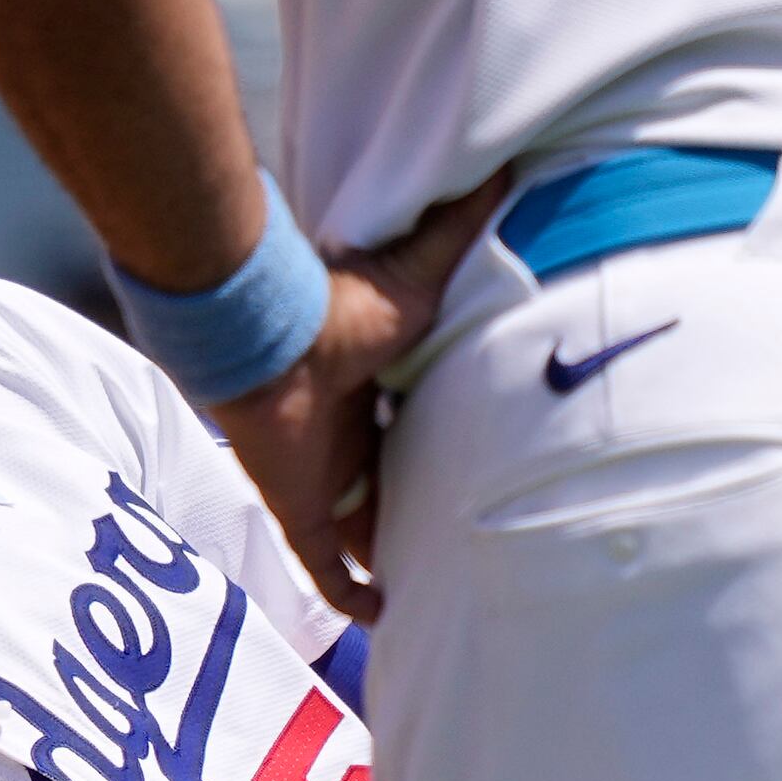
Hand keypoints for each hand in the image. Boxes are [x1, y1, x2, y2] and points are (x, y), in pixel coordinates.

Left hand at [211, 175, 509, 619]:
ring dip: (395, 553)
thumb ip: (461, 228)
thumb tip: (511, 166)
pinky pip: (327, 571)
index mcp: (379, 392)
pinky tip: (386, 614)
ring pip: (365, 532)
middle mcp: (352, 440)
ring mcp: (325, 481)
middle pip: (394, 485)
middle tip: (473, 530)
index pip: (416, 429)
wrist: (270, 341)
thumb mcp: (421, 275)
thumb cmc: (342, 306)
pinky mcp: (301, 513)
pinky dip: (353, 596)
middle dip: (423, 507)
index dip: (446, 447)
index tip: (485, 461)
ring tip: (446, 579)